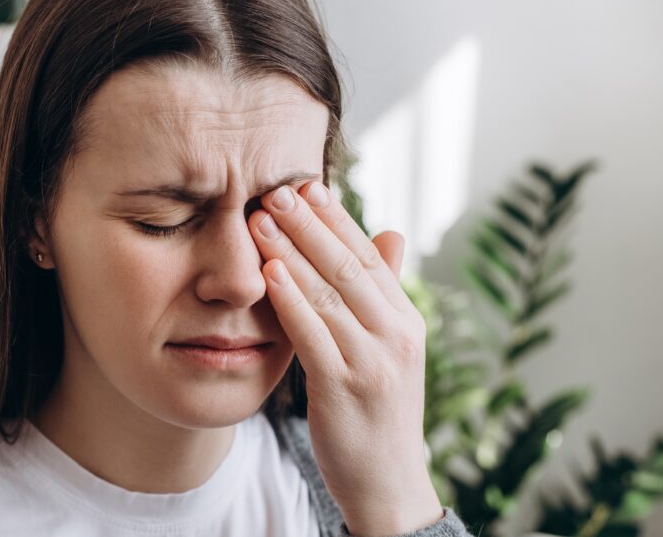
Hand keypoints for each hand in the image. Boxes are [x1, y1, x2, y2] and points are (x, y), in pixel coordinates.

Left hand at [248, 181, 442, 536]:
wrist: (389, 483)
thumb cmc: (378, 411)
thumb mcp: (389, 348)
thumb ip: (383, 292)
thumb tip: (389, 232)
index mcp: (406, 320)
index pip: (369, 257)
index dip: (337, 219)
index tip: (308, 184)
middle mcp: (396, 334)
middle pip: (348, 265)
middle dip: (310, 224)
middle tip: (277, 188)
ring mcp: (373, 361)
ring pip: (329, 293)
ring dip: (292, 250)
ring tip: (262, 217)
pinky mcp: (345, 387)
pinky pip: (314, 334)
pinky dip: (291, 298)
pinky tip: (269, 271)